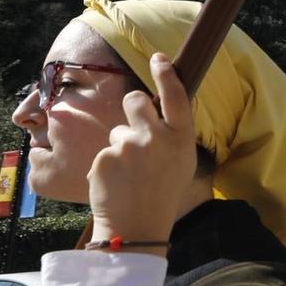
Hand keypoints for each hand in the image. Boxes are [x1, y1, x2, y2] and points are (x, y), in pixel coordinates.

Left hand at [87, 53, 198, 252]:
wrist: (136, 228)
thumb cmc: (162, 195)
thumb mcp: (181, 163)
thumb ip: (173, 136)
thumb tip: (160, 110)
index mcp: (181, 139)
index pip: (175, 97)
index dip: (166, 74)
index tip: (159, 58)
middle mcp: (156, 138)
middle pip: (135, 100)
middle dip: (132, 107)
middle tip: (135, 129)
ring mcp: (128, 147)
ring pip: (117, 131)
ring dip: (119, 146)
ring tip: (128, 174)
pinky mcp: (105, 157)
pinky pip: (104, 151)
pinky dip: (108, 165)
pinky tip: (116, 183)